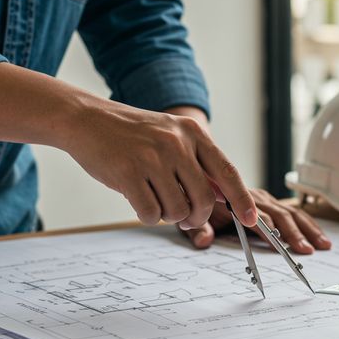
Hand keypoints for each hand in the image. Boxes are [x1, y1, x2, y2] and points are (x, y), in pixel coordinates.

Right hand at [64, 103, 257, 227]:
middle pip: (204, 199)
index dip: (242, 199)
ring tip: (155, 199)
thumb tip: (226, 197)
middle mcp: (176, 143)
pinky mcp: (128, 173)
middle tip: (185, 218)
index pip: (227, 172)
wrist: (87, 119)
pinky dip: (148, 215)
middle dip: (197, 217)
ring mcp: (152, 158)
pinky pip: (151, 213)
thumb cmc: (131, 134)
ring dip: (168, 215)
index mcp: (192, 132)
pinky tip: (139, 201)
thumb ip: (197, 164)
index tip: (252, 219)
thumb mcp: (171, 137)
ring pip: (178, 210)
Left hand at [182, 189, 331, 253]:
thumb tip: (204, 242)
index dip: (269, 230)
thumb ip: (197, 231)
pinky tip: (319, 235)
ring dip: (308, 229)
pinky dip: (307, 223)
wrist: (199, 181)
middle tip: (306, 250)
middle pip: (280, 213)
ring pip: (291, 212)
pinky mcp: (270, 201)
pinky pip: (293, 211)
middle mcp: (254, 197)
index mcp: (236, 200)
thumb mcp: (189, 220)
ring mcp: (265, 198)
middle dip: (294, 232)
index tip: (280, 244)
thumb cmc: (198, 205)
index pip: (256, 215)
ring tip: (323, 245)